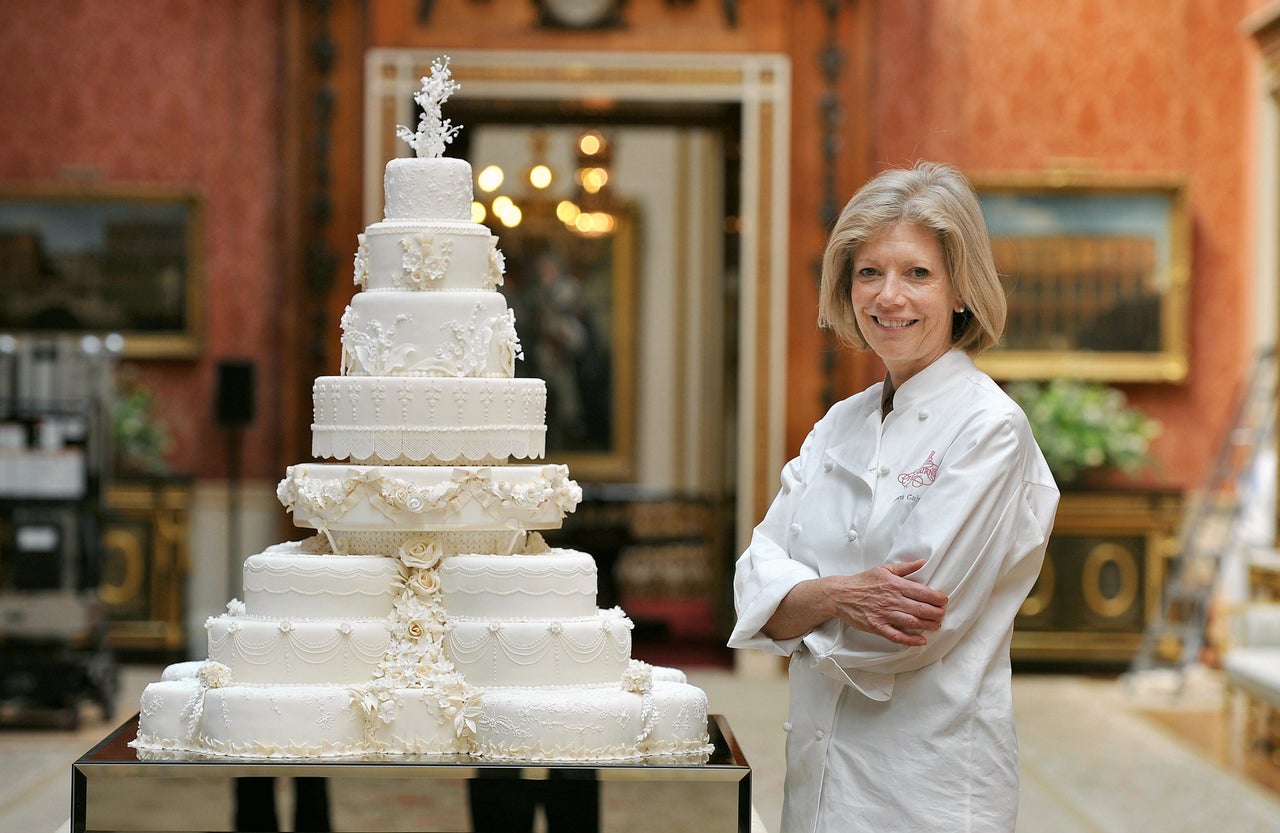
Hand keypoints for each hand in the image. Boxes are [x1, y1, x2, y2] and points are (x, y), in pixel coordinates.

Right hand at [819, 559, 947, 645]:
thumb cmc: (862, 582)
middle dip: (936, 613)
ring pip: (913, 622)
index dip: (937, 598)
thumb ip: (904, 567)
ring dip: (928, 625)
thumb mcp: (883, 569)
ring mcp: (884, 614)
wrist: (840, 594)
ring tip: (936, 625)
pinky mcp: (877, 626)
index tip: (944, 600)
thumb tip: (922, 562)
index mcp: (894, 584)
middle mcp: (892, 600)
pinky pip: (897, 635)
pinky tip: (921, 641)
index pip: (922, 592)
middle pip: (921, 608)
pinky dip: (911, 640)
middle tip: (942, 613)